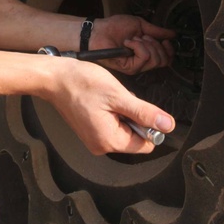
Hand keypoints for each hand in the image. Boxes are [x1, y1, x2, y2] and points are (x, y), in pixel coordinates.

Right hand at [45, 59, 174, 154]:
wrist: (55, 78)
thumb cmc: (81, 84)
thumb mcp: (119, 95)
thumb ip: (145, 113)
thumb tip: (167, 125)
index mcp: (109, 141)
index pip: (146, 144)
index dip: (149, 126)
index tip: (140, 108)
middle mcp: (101, 146)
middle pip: (135, 139)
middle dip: (134, 118)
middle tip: (119, 100)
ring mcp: (95, 139)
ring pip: (124, 131)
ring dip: (123, 114)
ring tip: (108, 99)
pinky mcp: (91, 132)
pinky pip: (113, 126)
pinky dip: (113, 113)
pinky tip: (103, 101)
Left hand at [89, 15, 174, 74]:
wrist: (99, 30)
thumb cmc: (115, 27)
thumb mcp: (140, 25)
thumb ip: (157, 31)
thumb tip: (172, 34)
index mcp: (147, 52)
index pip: (166, 59)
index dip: (169, 50)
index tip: (166, 40)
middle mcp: (142, 62)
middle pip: (163, 60)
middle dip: (156, 44)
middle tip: (143, 37)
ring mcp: (136, 66)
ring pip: (155, 59)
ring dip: (145, 44)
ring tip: (133, 39)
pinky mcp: (129, 68)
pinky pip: (144, 57)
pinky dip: (138, 46)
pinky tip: (128, 43)